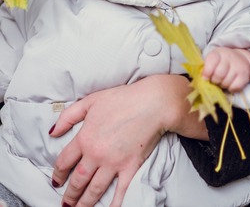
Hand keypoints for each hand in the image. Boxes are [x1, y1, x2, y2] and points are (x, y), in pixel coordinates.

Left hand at [50, 74, 206, 206]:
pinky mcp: (130, 168)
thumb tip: (53, 132)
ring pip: (94, 190)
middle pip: (77, 180)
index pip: (64, 161)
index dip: (58, 173)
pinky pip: (119, 192)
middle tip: (66, 203)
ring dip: (84, 203)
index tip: (56, 180)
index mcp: (84, 137)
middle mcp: (95, 154)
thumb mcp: (91, 101)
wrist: (151, 103)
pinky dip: (113, 204)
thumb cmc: (122, 99)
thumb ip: (69, 116)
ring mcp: (113, 163)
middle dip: (70, 194)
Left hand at [202, 47, 249, 92]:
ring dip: (222, 85)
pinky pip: (235, 87)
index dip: (207, 72)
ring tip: (222, 81)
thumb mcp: (212, 61)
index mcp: (217, 53)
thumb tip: (200, 80)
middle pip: (219, 74)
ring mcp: (238, 66)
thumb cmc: (220, 63)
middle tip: (214, 81)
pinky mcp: (244, 75)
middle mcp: (229, 58)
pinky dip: (231, 89)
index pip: (212, 62)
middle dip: (214, 81)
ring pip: (226, 82)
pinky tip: (229, 84)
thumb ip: (205, 69)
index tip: (205, 78)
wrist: (239, 59)